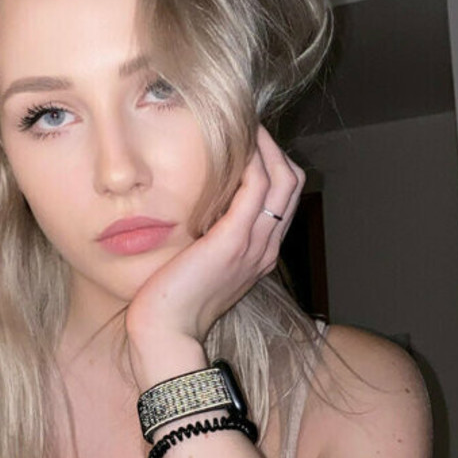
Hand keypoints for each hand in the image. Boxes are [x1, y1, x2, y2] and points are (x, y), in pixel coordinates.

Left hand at [125, 125, 304, 345]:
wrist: (166, 335)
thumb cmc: (172, 304)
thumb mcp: (198, 265)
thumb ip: (207, 239)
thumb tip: (196, 211)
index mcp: (260, 254)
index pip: (284, 197)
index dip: (272, 163)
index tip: (247, 140)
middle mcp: (265, 248)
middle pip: (292, 183)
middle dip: (274, 147)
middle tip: (248, 123)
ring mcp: (253, 246)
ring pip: (281, 180)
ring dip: (265, 145)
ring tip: (245, 123)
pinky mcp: (232, 242)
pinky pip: (256, 189)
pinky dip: (251, 161)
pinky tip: (235, 145)